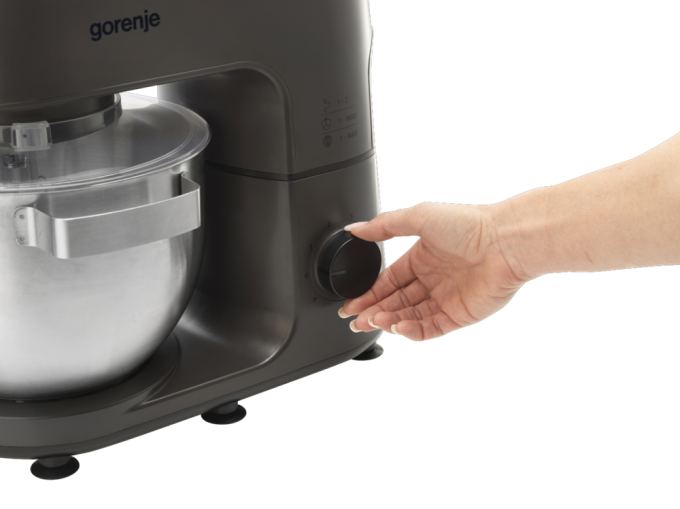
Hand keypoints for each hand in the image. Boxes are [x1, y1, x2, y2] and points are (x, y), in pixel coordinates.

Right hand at [339, 201, 528, 340]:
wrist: (505, 242)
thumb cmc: (468, 224)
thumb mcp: (419, 217)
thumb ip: (384, 226)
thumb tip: (354, 229)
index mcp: (422, 258)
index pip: (388, 281)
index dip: (368, 293)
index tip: (351, 303)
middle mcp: (433, 279)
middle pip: (396, 302)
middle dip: (373, 311)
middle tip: (354, 320)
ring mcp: (446, 299)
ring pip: (410, 316)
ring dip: (389, 320)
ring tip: (372, 321)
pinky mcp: (460, 315)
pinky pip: (431, 328)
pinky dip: (412, 330)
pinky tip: (398, 326)